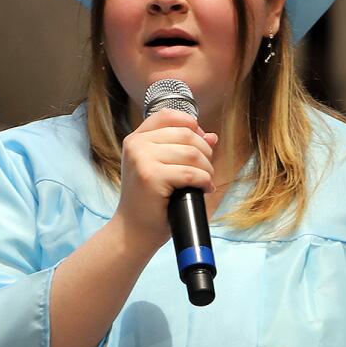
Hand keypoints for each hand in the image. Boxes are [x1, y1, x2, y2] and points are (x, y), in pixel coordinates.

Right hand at [115, 108, 218, 245]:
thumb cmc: (151, 201)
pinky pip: (190, 173)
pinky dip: (204, 181)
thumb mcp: (164, 168)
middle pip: (186, 134)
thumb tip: (212, 136)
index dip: (192, 125)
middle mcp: (136, 144)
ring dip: (206, 169)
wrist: (134, 231)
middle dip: (205, 153)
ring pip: (191, 153)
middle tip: (205, 171)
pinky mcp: (151, 176)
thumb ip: (183, 148)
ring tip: (205, 182)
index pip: (169, 115)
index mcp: (136, 138)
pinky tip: (204, 189)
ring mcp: (141, 159)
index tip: (201, 144)